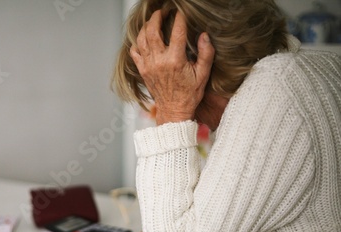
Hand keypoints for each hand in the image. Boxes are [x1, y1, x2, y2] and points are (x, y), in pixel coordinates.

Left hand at [130, 10, 214, 124]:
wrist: (174, 110)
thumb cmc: (189, 94)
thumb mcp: (203, 74)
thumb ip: (206, 54)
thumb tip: (204, 35)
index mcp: (175, 60)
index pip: (177, 31)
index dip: (179, 18)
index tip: (181, 11)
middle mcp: (159, 61)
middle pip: (152, 31)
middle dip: (157, 16)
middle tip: (164, 11)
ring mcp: (148, 65)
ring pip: (141, 39)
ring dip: (147, 26)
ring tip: (154, 20)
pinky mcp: (142, 70)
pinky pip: (134, 51)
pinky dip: (137, 42)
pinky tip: (145, 38)